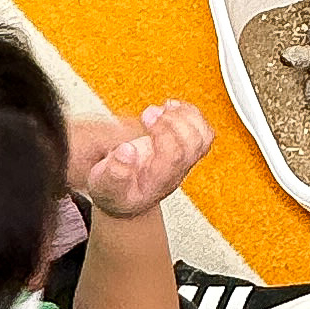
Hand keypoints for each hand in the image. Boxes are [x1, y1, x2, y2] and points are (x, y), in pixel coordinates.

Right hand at [83, 99, 212, 217]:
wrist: (128, 200)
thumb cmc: (117, 193)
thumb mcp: (106, 187)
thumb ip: (114, 172)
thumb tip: (127, 150)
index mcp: (157, 181)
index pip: (174, 155)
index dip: (163, 131)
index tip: (145, 119)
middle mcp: (176, 171)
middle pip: (193, 144)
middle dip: (174, 120)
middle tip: (151, 113)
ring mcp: (184, 161)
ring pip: (203, 137)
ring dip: (185, 115)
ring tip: (163, 109)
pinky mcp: (185, 149)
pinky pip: (203, 131)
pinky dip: (191, 113)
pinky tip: (171, 108)